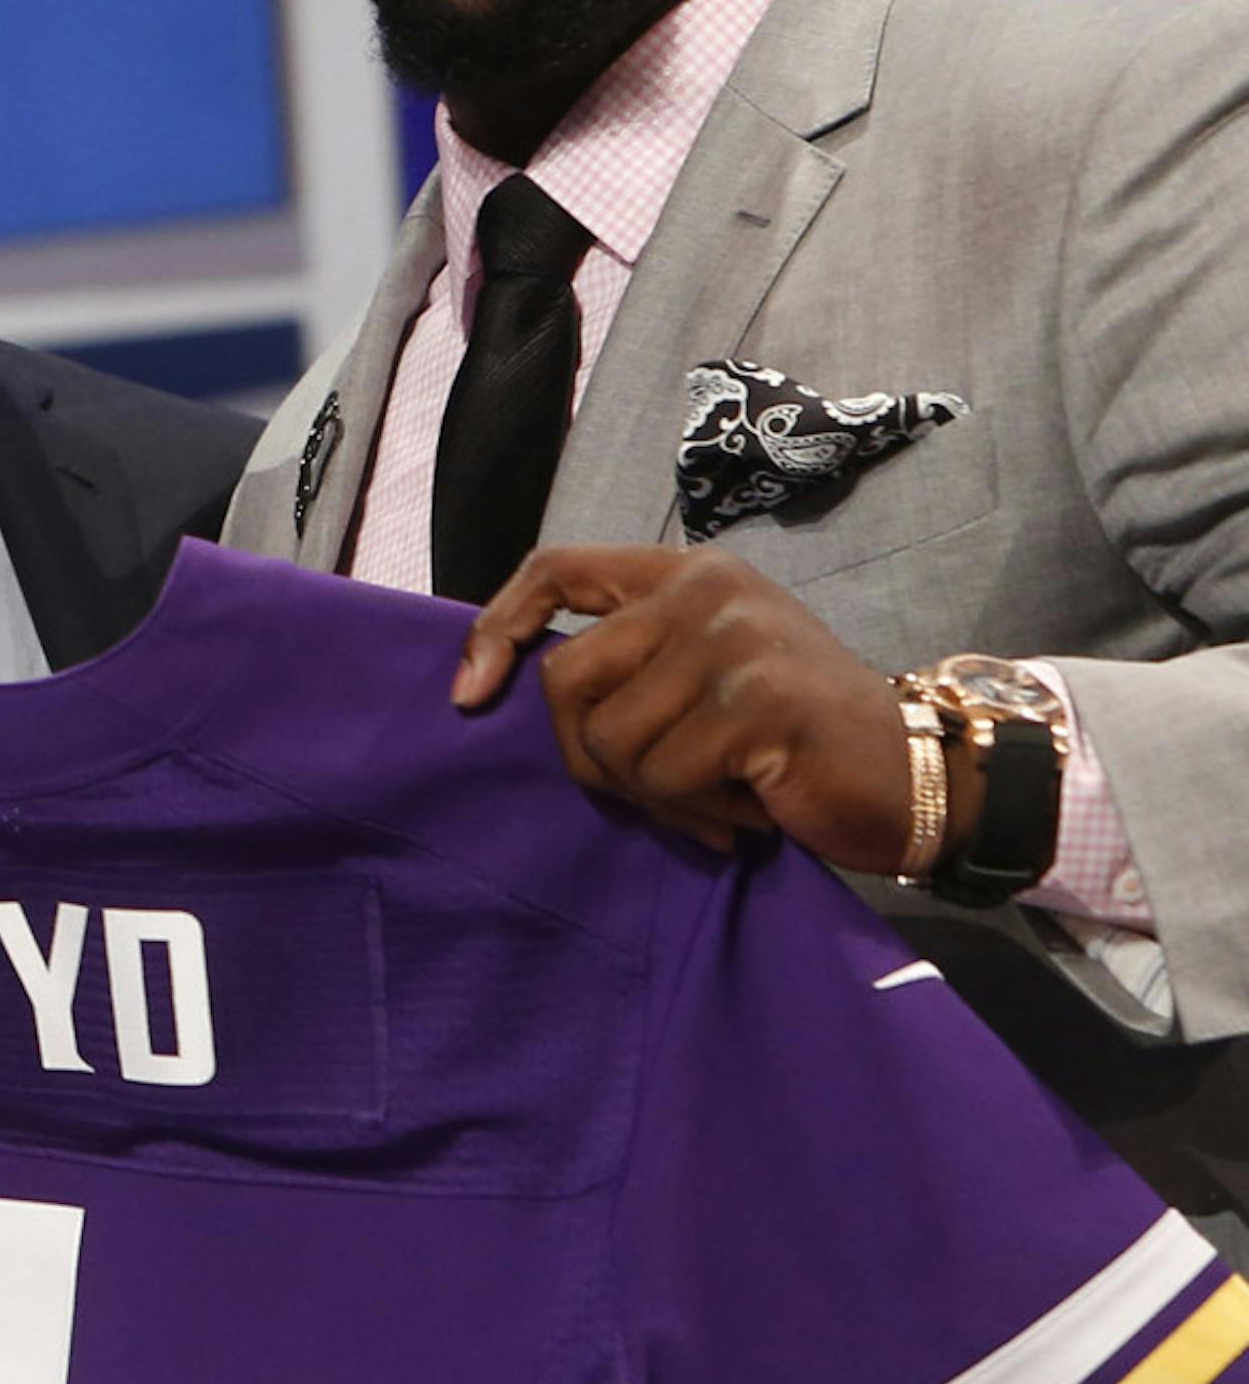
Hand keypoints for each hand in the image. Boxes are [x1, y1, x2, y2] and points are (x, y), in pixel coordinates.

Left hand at [452, 544, 918, 872]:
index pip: (556, 567)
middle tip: (652, 792)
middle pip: (565, 677)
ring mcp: (732, 640)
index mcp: (685, 573)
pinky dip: (696, 815)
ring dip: (654, 796)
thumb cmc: (793, 740)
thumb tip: (502, 682)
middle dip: (587, 756)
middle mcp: (705, 589)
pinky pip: (664, 779)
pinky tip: (746, 810)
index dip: (497, 627)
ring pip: (611, 740)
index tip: (469, 693)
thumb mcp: (702, 674)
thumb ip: (628, 661)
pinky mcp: (756, 702)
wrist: (914, 776)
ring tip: (719, 796)